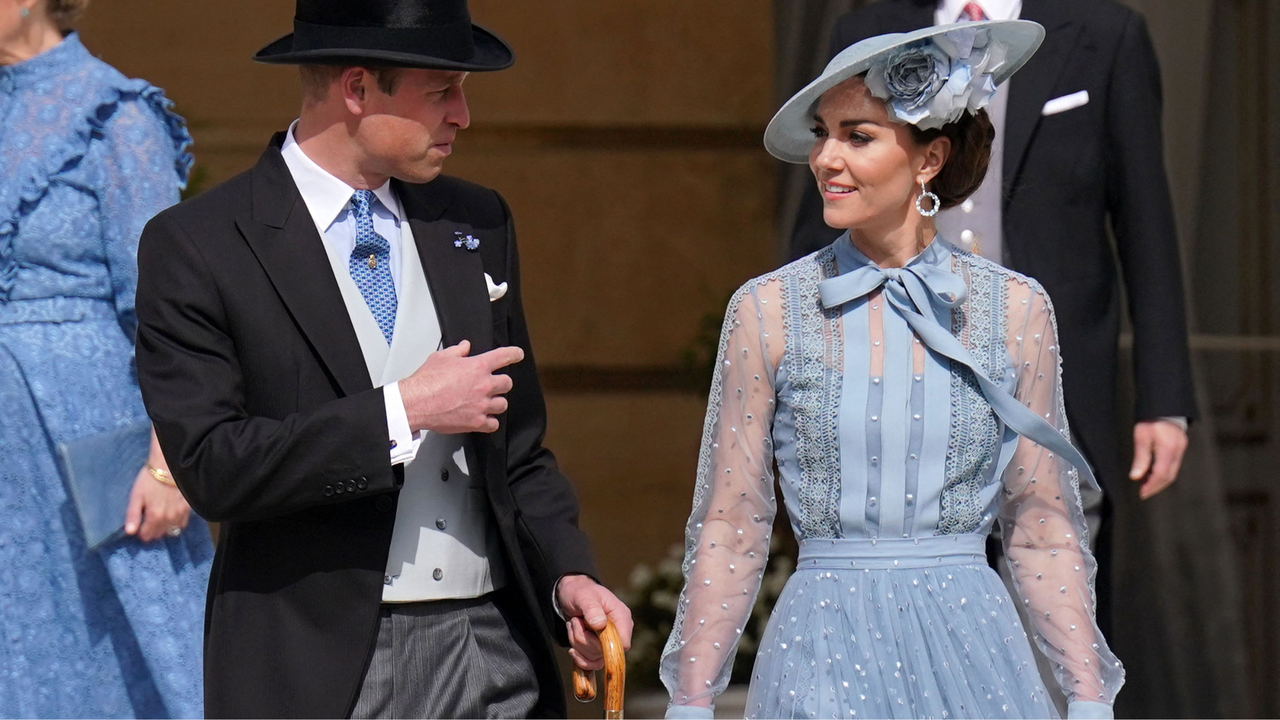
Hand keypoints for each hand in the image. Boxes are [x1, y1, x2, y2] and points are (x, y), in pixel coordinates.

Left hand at [125, 466, 191, 541]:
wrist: (170, 466)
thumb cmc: (150, 480)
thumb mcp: (136, 496)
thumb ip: (133, 515)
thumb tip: (129, 532)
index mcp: (155, 516)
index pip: (146, 535)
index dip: (140, 532)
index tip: (139, 525)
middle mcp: (169, 519)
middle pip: (158, 534)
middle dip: (151, 530)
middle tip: (147, 520)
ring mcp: (180, 514)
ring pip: (171, 531)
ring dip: (163, 528)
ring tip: (158, 518)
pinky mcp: (188, 508)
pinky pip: (181, 524)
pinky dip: (175, 523)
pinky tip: (170, 515)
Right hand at [399, 340, 523, 433]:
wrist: (416, 402)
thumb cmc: (426, 381)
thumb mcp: (441, 357)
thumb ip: (457, 351)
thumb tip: (464, 347)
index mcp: (477, 366)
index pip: (504, 356)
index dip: (513, 354)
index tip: (518, 354)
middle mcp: (484, 385)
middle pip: (507, 383)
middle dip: (501, 383)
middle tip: (493, 385)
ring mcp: (481, 404)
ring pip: (503, 404)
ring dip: (497, 403)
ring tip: (487, 403)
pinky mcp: (476, 421)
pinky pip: (493, 424)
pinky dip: (490, 422)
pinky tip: (484, 419)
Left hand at [556, 574, 632, 671]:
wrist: (571, 595)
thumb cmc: (580, 592)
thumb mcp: (584, 596)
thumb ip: (592, 609)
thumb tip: (599, 625)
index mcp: (621, 616)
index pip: (623, 643)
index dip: (606, 644)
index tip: (589, 629)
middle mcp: (619, 632)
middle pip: (605, 652)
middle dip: (583, 639)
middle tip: (575, 621)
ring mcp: (609, 642)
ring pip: (595, 658)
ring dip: (578, 644)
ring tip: (573, 625)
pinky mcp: (599, 649)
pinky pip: (591, 663)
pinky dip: (579, 657)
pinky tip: (572, 647)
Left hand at [1129, 420, 1188, 499]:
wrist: (1164, 405)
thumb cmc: (1151, 419)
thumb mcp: (1141, 438)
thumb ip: (1140, 458)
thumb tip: (1136, 476)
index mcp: (1168, 449)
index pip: (1161, 474)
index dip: (1152, 486)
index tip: (1142, 493)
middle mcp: (1178, 451)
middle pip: (1169, 476)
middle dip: (1156, 486)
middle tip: (1144, 492)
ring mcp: (1181, 449)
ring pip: (1173, 472)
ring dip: (1160, 480)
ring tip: (1146, 484)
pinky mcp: (1180, 447)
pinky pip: (1173, 465)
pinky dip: (1164, 472)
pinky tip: (1153, 473)